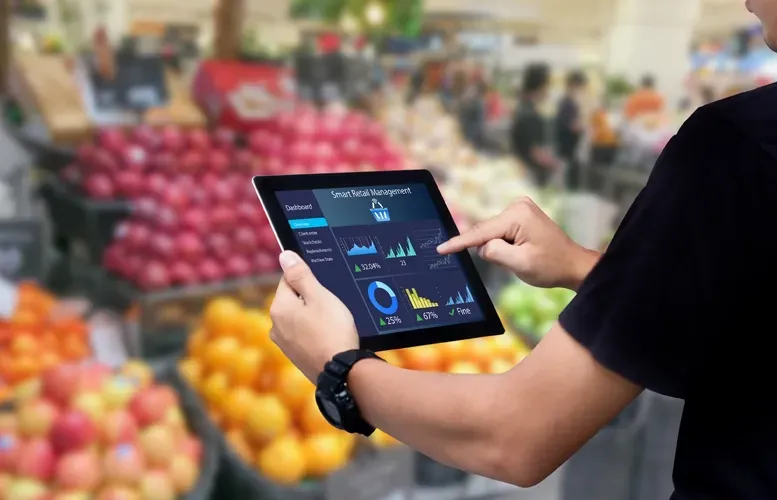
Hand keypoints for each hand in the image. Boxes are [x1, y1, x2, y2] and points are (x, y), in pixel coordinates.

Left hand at [269, 251, 358, 381]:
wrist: (342, 372)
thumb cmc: (333, 330)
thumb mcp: (319, 296)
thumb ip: (301, 275)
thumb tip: (284, 255)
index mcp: (278, 307)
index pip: (288, 279)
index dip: (308, 279)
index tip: (325, 286)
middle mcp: (275, 326)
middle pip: (293, 300)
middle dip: (311, 299)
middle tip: (332, 305)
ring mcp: (284, 344)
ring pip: (299, 319)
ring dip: (314, 317)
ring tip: (334, 322)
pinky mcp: (296, 356)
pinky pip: (304, 335)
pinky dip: (316, 333)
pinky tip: (330, 336)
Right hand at [438, 197, 598, 289]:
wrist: (572, 264)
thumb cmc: (550, 266)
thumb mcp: (519, 264)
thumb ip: (494, 252)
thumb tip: (481, 246)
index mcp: (518, 215)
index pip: (481, 232)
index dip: (459, 243)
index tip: (440, 249)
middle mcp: (518, 206)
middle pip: (486, 233)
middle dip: (492, 249)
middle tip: (516, 260)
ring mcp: (519, 208)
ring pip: (492, 234)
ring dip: (500, 248)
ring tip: (523, 255)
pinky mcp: (519, 214)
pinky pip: (499, 232)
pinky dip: (504, 244)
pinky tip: (522, 250)